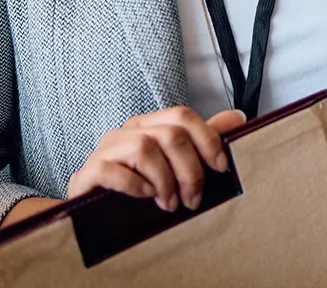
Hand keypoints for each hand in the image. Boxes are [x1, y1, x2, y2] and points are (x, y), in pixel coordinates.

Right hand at [67, 106, 245, 212]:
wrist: (90, 211)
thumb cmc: (136, 184)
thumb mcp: (172, 161)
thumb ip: (202, 138)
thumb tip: (237, 118)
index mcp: (150, 123)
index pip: (183, 116)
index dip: (207, 139)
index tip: (221, 167)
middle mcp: (128, 130)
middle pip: (170, 135)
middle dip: (189, 170)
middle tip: (194, 198)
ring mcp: (105, 149)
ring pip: (145, 148)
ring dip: (164, 180)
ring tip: (170, 203)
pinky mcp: (88, 173)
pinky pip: (111, 170)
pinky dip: (134, 184)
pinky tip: (145, 197)